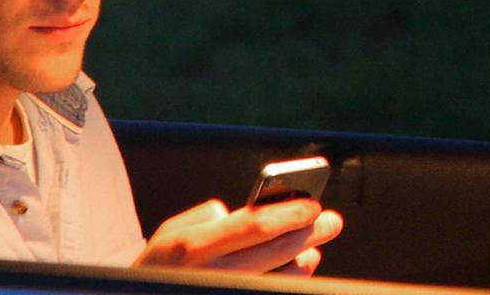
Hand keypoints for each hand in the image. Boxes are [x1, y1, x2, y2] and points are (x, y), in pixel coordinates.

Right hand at [134, 197, 343, 273]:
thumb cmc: (159, 265)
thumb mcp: (170, 231)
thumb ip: (208, 215)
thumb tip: (242, 212)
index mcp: (191, 246)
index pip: (253, 225)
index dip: (289, 214)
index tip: (312, 204)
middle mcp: (208, 274)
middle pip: (274, 251)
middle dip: (308, 233)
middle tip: (330, 221)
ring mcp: (221, 292)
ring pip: (279, 279)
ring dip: (304, 259)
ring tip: (314, 245)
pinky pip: (272, 294)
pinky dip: (291, 280)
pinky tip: (300, 267)